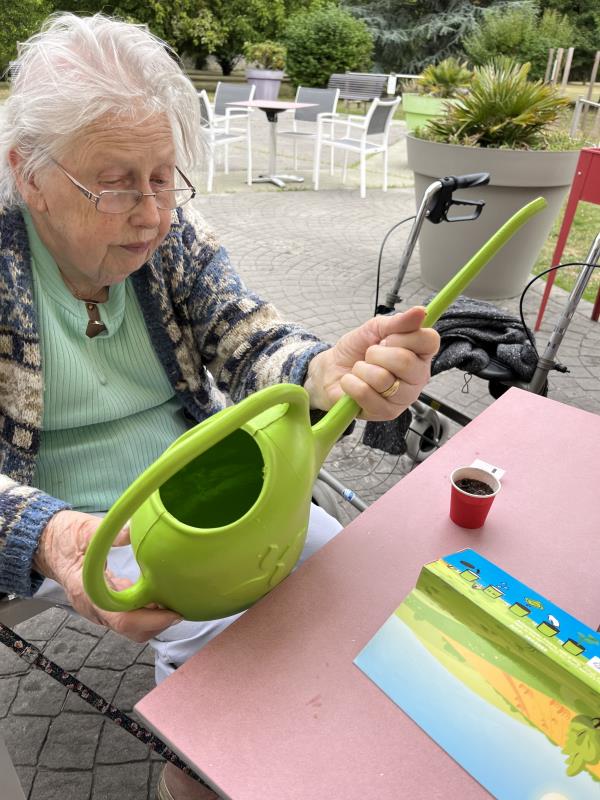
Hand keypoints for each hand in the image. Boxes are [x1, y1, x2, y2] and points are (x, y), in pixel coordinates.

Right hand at [34, 510, 182, 642]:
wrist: (44, 544)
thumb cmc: (63, 537)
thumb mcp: (86, 529)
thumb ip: (111, 532)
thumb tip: (136, 530)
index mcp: (88, 592)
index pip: (123, 619)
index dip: (151, 619)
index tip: (174, 611)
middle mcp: (93, 608)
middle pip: (131, 631)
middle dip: (158, 623)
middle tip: (179, 604)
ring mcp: (98, 609)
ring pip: (131, 629)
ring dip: (153, 620)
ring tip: (172, 599)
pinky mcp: (103, 605)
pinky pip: (127, 618)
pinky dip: (146, 613)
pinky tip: (158, 596)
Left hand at [303, 306, 438, 420]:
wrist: (332, 369)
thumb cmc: (357, 350)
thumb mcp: (375, 329)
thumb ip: (398, 322)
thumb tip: (420, 311)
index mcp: (420, 354)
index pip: (429, 340)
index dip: (405, 336)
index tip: (388, 337)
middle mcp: (417, 378)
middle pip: (405, 362)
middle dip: (377, 353)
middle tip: (371, 355)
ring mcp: (403, 398)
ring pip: (383, 379)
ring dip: (362, 369)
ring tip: (361, 370)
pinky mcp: (385, 413)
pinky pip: (366, 394)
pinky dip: (352, 383)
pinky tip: (353, 383)